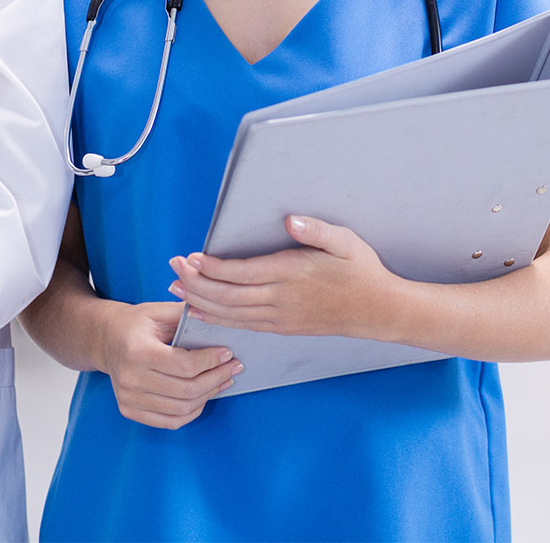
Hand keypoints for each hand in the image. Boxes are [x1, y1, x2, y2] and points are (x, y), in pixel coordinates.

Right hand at [98, 301, 242, 428]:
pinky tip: (204, 396)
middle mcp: (130, 378)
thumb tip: (218, 317)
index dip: (211, 361)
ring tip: (223, 381)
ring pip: (181, 409)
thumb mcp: (159, 311)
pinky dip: (192, 412)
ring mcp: (128, 398)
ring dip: (208, 395)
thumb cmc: (137, 323)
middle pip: (186, 390)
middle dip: (216, 379)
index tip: (228, 353)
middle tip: (233, 367)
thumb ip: (187, 314)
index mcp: (137, 350)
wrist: (106, 339)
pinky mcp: (129, 410)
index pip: (185, 365)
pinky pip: (169, 421)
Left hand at [168, 215, 402, 339]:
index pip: (242, 273)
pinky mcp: (282, 327)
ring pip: (230, 314)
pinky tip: (200, 312)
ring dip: (200, 302)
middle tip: (172, 269)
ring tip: (175, 289)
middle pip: (228, 296)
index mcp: (292, 274)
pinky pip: (242, 325)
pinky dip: (216, 319)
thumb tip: (290, 221)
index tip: (190, 257)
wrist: (378, 311)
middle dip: (195, 284)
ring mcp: (280, 317)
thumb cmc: (361, 271)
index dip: (213, 268)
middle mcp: (281, 299)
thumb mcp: (346, 242)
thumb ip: (317, 230)